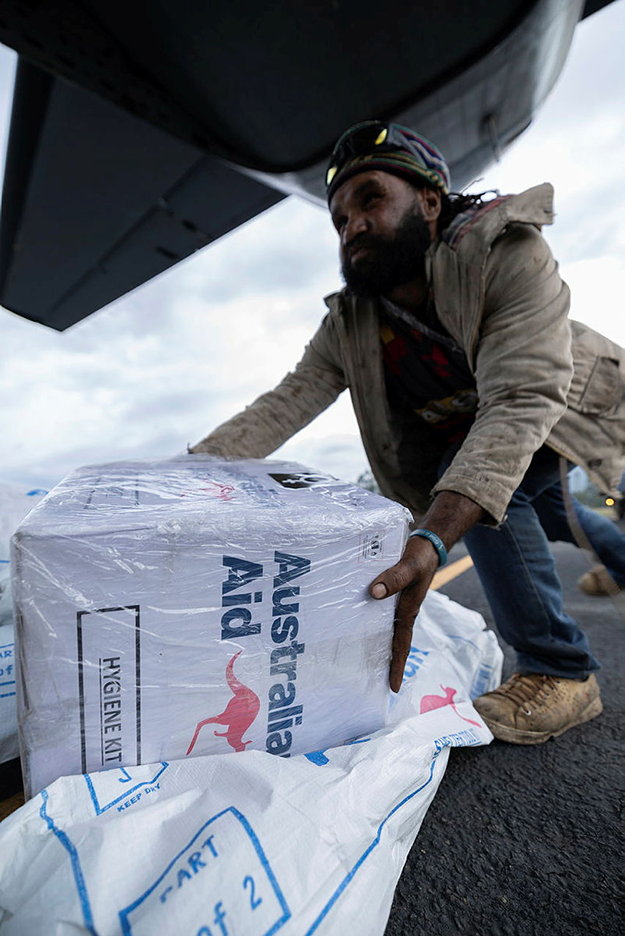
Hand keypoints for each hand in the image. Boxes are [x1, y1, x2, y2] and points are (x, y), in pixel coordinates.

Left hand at [369, 535, 440, 692]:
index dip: (397, 666)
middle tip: (367, 683)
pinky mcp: (388, 594)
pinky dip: (366, 621)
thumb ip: (394, 578)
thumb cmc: (420, 558)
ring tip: (355, 660)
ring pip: (381, 629)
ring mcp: (394, 604)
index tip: (393, 688)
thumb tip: (375, 592)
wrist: (426, 545)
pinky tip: (352, 622)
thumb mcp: (410, 566)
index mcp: (408, 612)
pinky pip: (376, 613)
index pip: (402, 645)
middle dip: (382, 663)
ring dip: (371, 643)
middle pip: (390, 642)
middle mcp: (400, 612)